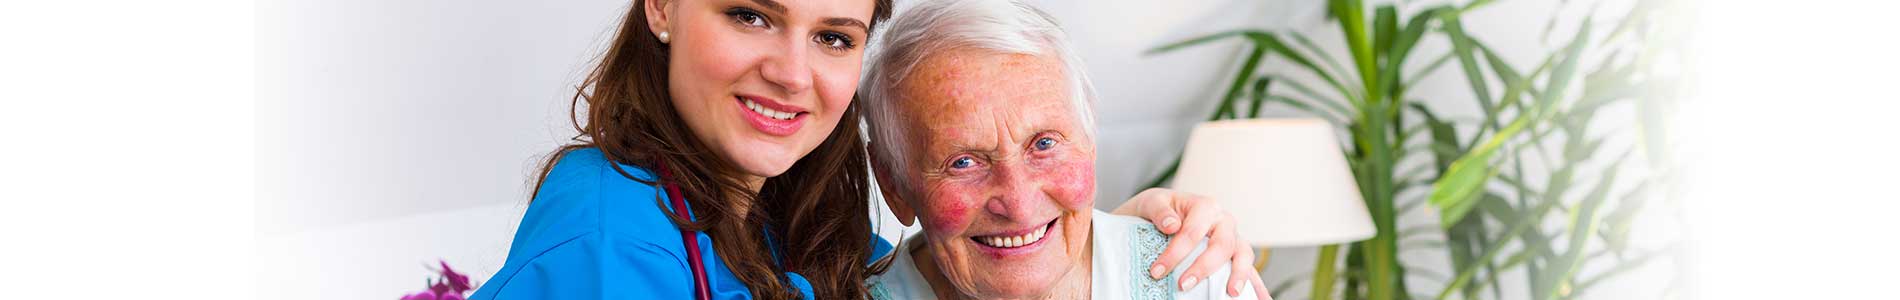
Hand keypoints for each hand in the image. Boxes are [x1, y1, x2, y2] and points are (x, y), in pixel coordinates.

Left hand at [1116, 188, 1270, 299]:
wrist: (1163, 212)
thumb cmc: (1161, 208)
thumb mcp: (1153, 201)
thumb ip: (1160, 211)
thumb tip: (1172, 225)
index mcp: (1206, 206)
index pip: (1192, 232)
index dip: (1175, 253)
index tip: (1157, 271)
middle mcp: (1223, 222)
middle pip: (1221, 245)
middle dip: (1203, 268)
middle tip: (1183, 285)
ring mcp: (1232, 238)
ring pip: (1243, 255)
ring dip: (1239, 275)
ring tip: (1232, 293)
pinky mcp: (1234, 254)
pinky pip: (1248, 268)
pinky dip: (1256, 284)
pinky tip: (1262, 299)